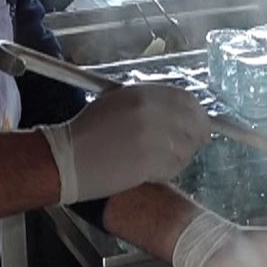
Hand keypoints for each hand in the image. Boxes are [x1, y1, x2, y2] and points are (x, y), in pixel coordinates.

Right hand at [37, 83, 209, 203]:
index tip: (198, 126)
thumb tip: (182, 115)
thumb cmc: (87, 132)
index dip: (198, 116)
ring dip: (178, 157)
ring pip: (187, 150)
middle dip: (195, 138)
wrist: (67, 158)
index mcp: (145, 94)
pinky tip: (150, 172)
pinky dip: (167, 171)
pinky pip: (174, 167)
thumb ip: (151, 105)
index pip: (189, 101)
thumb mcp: (118, 103)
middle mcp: (153, 112)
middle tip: (186, 148)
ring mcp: (154, 137)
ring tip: (158, 161)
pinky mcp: (152, 161)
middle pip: (195, 125)